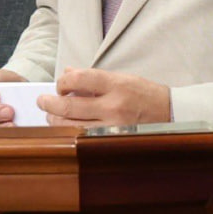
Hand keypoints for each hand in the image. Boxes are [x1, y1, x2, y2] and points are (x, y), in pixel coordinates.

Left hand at [41, 68, 170, 126]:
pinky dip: (70, 133)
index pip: (80, 79)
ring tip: (51, 117)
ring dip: (55, 121)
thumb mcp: (121, 77)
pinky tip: (65, 129)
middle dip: (50, 104)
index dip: (63, 82)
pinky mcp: (112, 141)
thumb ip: (93, 77)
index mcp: (116, 85)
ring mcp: (112, 127)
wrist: (170, 114)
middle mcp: (113, 106)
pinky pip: (83, 138)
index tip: (60, 84)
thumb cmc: (144, 94)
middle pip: (69, 106)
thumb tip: (68, 72)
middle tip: (42, 101)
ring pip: (72, 127)